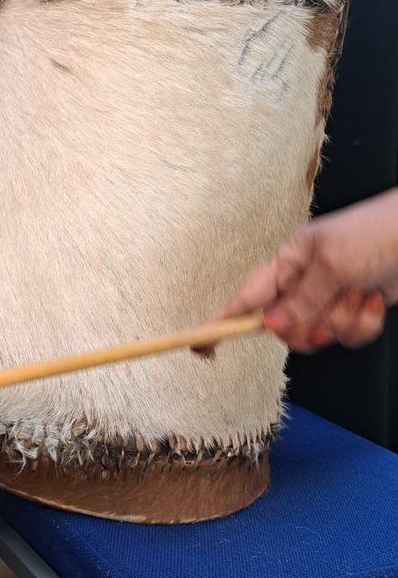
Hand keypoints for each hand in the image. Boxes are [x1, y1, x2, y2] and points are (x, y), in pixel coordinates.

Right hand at [202, 190, 397, 353]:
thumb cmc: (377, 231)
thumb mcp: (332, 264)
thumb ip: (301, 300)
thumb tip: (270, 327)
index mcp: (287, 262)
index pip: (245, 299)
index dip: (221, 323)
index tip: (201, 346)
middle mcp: (304, 283)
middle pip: (285, 328)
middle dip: (309, 326)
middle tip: (327, 310)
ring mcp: (330, 298)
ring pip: (320, 335)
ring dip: (344, 321)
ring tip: (360, 292)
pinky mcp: (355, 309)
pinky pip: (348, 337)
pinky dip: (364, 323)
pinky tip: (374, 298)